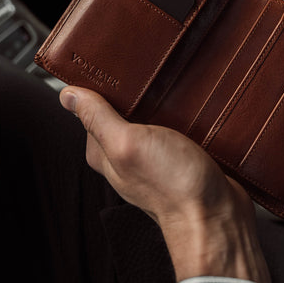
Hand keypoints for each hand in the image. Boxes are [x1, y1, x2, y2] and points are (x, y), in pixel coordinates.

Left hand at [59, 86, 269, 282]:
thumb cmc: (172, 185)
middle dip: (133, 93)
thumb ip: (98, 119)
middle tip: (148, 77)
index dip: (101, 88)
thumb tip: (68, 95)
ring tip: (172, 88)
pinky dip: (179, 115)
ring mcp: (153, 156)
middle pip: (123, 113)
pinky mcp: (178, 156)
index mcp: (106, 152)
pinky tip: (189, 107)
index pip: (92, 110)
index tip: (114, 69)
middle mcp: (127, 154)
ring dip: (160, 103)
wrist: (215, 214)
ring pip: (150, 119)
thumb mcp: (128, 143)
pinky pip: (173, 127)